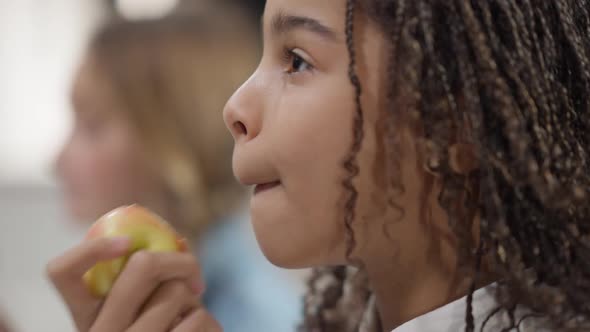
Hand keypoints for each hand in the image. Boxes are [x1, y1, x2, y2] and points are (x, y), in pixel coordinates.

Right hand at [46, 237, 221, 331]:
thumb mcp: (132, 319)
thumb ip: (140, 287)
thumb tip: (179, 242)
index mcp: (85, 318)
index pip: (61, 272)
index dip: (92, 249)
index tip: (126, 242)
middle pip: (143, 265)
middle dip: (180, 261)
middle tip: (192, 276)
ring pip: (177, 290)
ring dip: (195, 299)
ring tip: (190, 318)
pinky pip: (198, 319)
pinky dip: (210, 322)